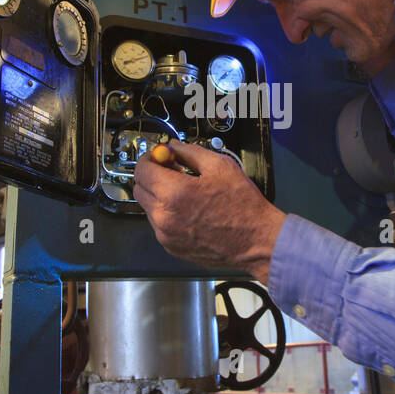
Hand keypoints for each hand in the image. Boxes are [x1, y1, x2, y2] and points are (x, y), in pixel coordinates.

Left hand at [133, 140, 285, 283]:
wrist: (256, 241)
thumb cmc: (243, 206)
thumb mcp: (220, 166)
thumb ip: (189, 151)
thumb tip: (172, 146)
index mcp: (174, 193)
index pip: (142, 169)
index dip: (150, 158)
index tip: (160, 156)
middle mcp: (164, 216)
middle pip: (139, 188)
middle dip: (151, 176)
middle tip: (172, 171)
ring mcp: (165, 234)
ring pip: (148, 207)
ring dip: (158, 195)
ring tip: (185, 192)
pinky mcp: (171, 247)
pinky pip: (159, 224)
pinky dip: (167, 214)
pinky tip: (189, 210)